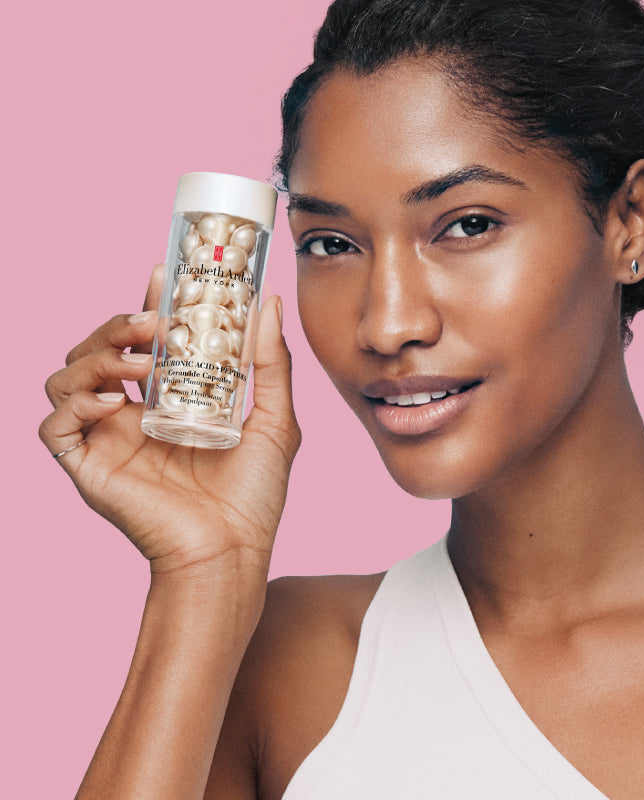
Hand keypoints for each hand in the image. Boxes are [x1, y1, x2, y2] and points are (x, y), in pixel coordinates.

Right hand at [39, 265, 300, 575]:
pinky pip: (54, 426)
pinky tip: (117, 404)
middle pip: (98, 349)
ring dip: (95, 357)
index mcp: (169, 400)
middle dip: (118, 324)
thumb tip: (268, 303)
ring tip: (137, 362)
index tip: (162, 274)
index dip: (147, 304)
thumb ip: (270, 363)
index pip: (145, 340)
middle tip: (154, 322)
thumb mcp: (273, 419)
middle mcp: (133, 414)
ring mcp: (107, 439)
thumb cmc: (253, 494)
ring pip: (67, 377)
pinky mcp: (88, 467)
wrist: (233, 551)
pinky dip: (76, 405)